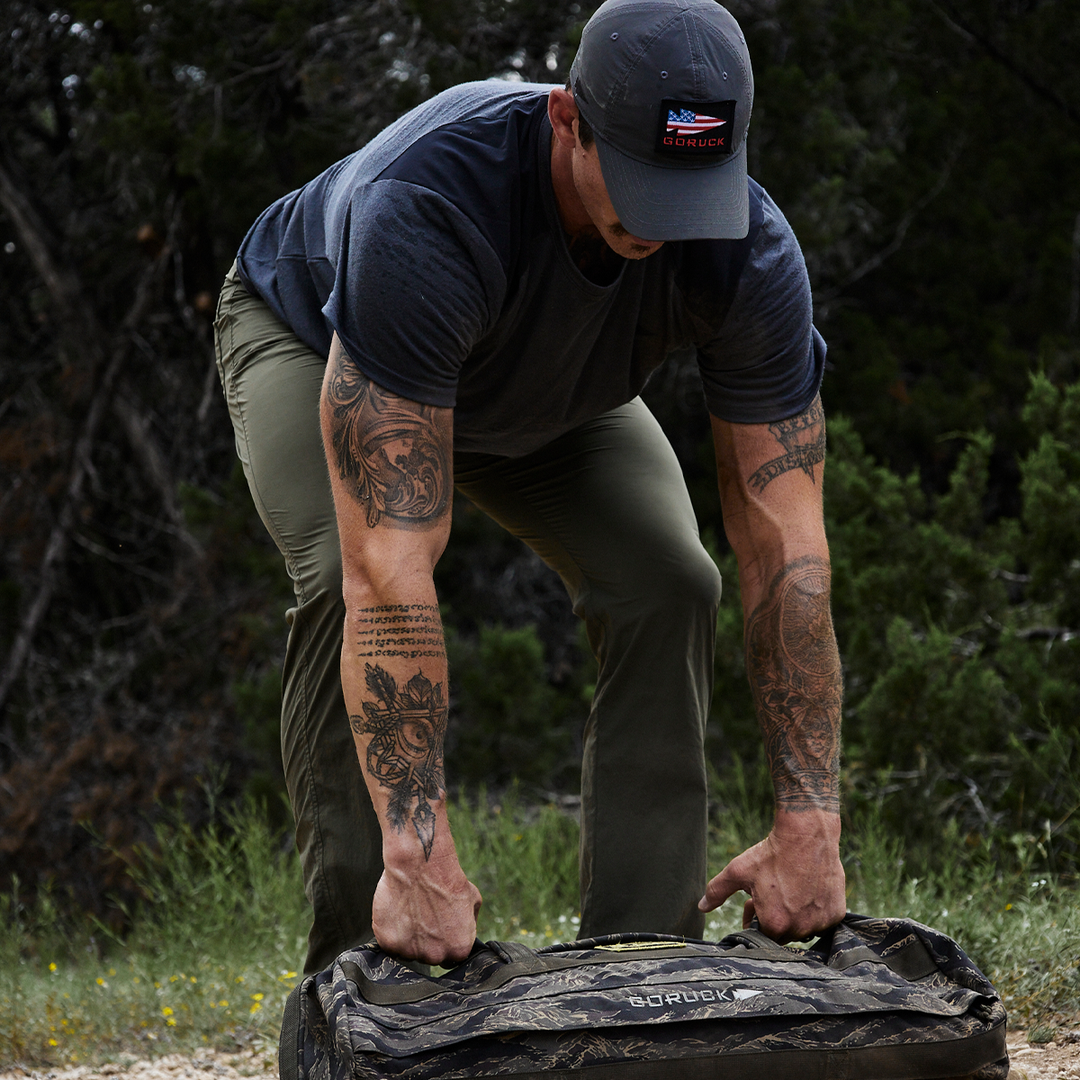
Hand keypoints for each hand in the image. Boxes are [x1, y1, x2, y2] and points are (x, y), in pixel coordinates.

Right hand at [372, 851, 481, 965]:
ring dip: (408, 936)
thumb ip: (469, 926)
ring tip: (411, 910)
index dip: (444, 940)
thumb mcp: (473, 901)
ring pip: (408, 951)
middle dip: (427, 940)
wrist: (420, 864)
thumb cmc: (446, 880)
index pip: (450, 956)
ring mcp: (410, 952)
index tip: (439, 926)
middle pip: (428, 956)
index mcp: (459, 949)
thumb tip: (465, 932)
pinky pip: (389, 943)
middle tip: (423, 916)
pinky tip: (398, 911)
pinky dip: (391, 930)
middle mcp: (435, 956)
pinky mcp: (389, 943)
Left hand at [698, 812, 845, 942]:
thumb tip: (701, 907)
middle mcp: (800, 928)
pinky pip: (823, 920)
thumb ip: (717, 891)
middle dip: (774, 918)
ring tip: (788, 890)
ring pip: (804, 927)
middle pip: (784, 933)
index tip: (754, 904)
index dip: (756, 919)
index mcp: (775, 923)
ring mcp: (821, 922)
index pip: (762, 936)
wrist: (806, 834)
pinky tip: (807, 890)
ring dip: (795, 915)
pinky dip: (814, 909)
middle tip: (771, 894)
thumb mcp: (738, 871)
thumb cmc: (771, 854)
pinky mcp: (837, 913)